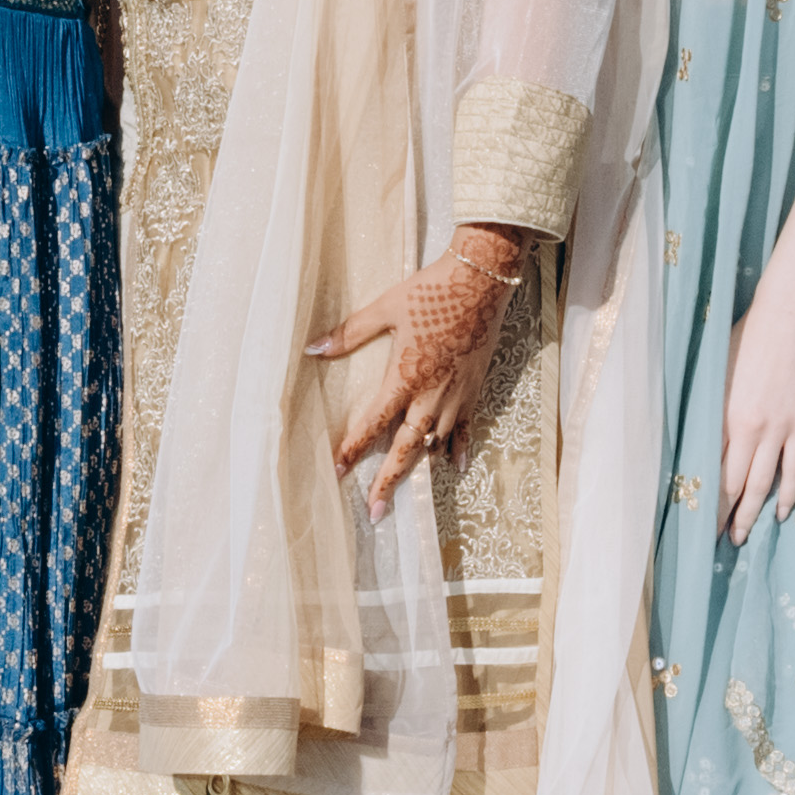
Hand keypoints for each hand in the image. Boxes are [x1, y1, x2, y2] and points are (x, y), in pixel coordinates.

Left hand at [314, 224, 534, 522]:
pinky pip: (466, 428)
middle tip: (375, 512)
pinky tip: (454, 466)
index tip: (336, 471)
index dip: (353, 448)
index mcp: (404, 376)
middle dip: (387, 480)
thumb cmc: (430, 291)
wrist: (481, 282)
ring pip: (434, 442)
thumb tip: (313, 349)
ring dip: (418, 466)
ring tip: (404, 490)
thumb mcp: (384, 309)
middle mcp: (430, 394)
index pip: (373, 423)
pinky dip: (459, 448)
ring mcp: (455, 395)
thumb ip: (349, 334)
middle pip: (405, 448)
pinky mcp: (474, 389)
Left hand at [717, 285, 794, 545]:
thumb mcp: (717, 370)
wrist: (788, 317)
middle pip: (732, 482)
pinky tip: (782, 511)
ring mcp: (778, 428)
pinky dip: (788, 492)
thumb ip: (710, 404)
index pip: (708, 467)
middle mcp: (748, 427)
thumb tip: (699, 432)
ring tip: (742, 537)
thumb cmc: (746, 337)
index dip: (702, 496)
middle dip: (721, 514)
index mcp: (722, 414)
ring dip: (751, 513)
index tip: (692, 518)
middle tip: (714, 541)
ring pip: (762, 482)